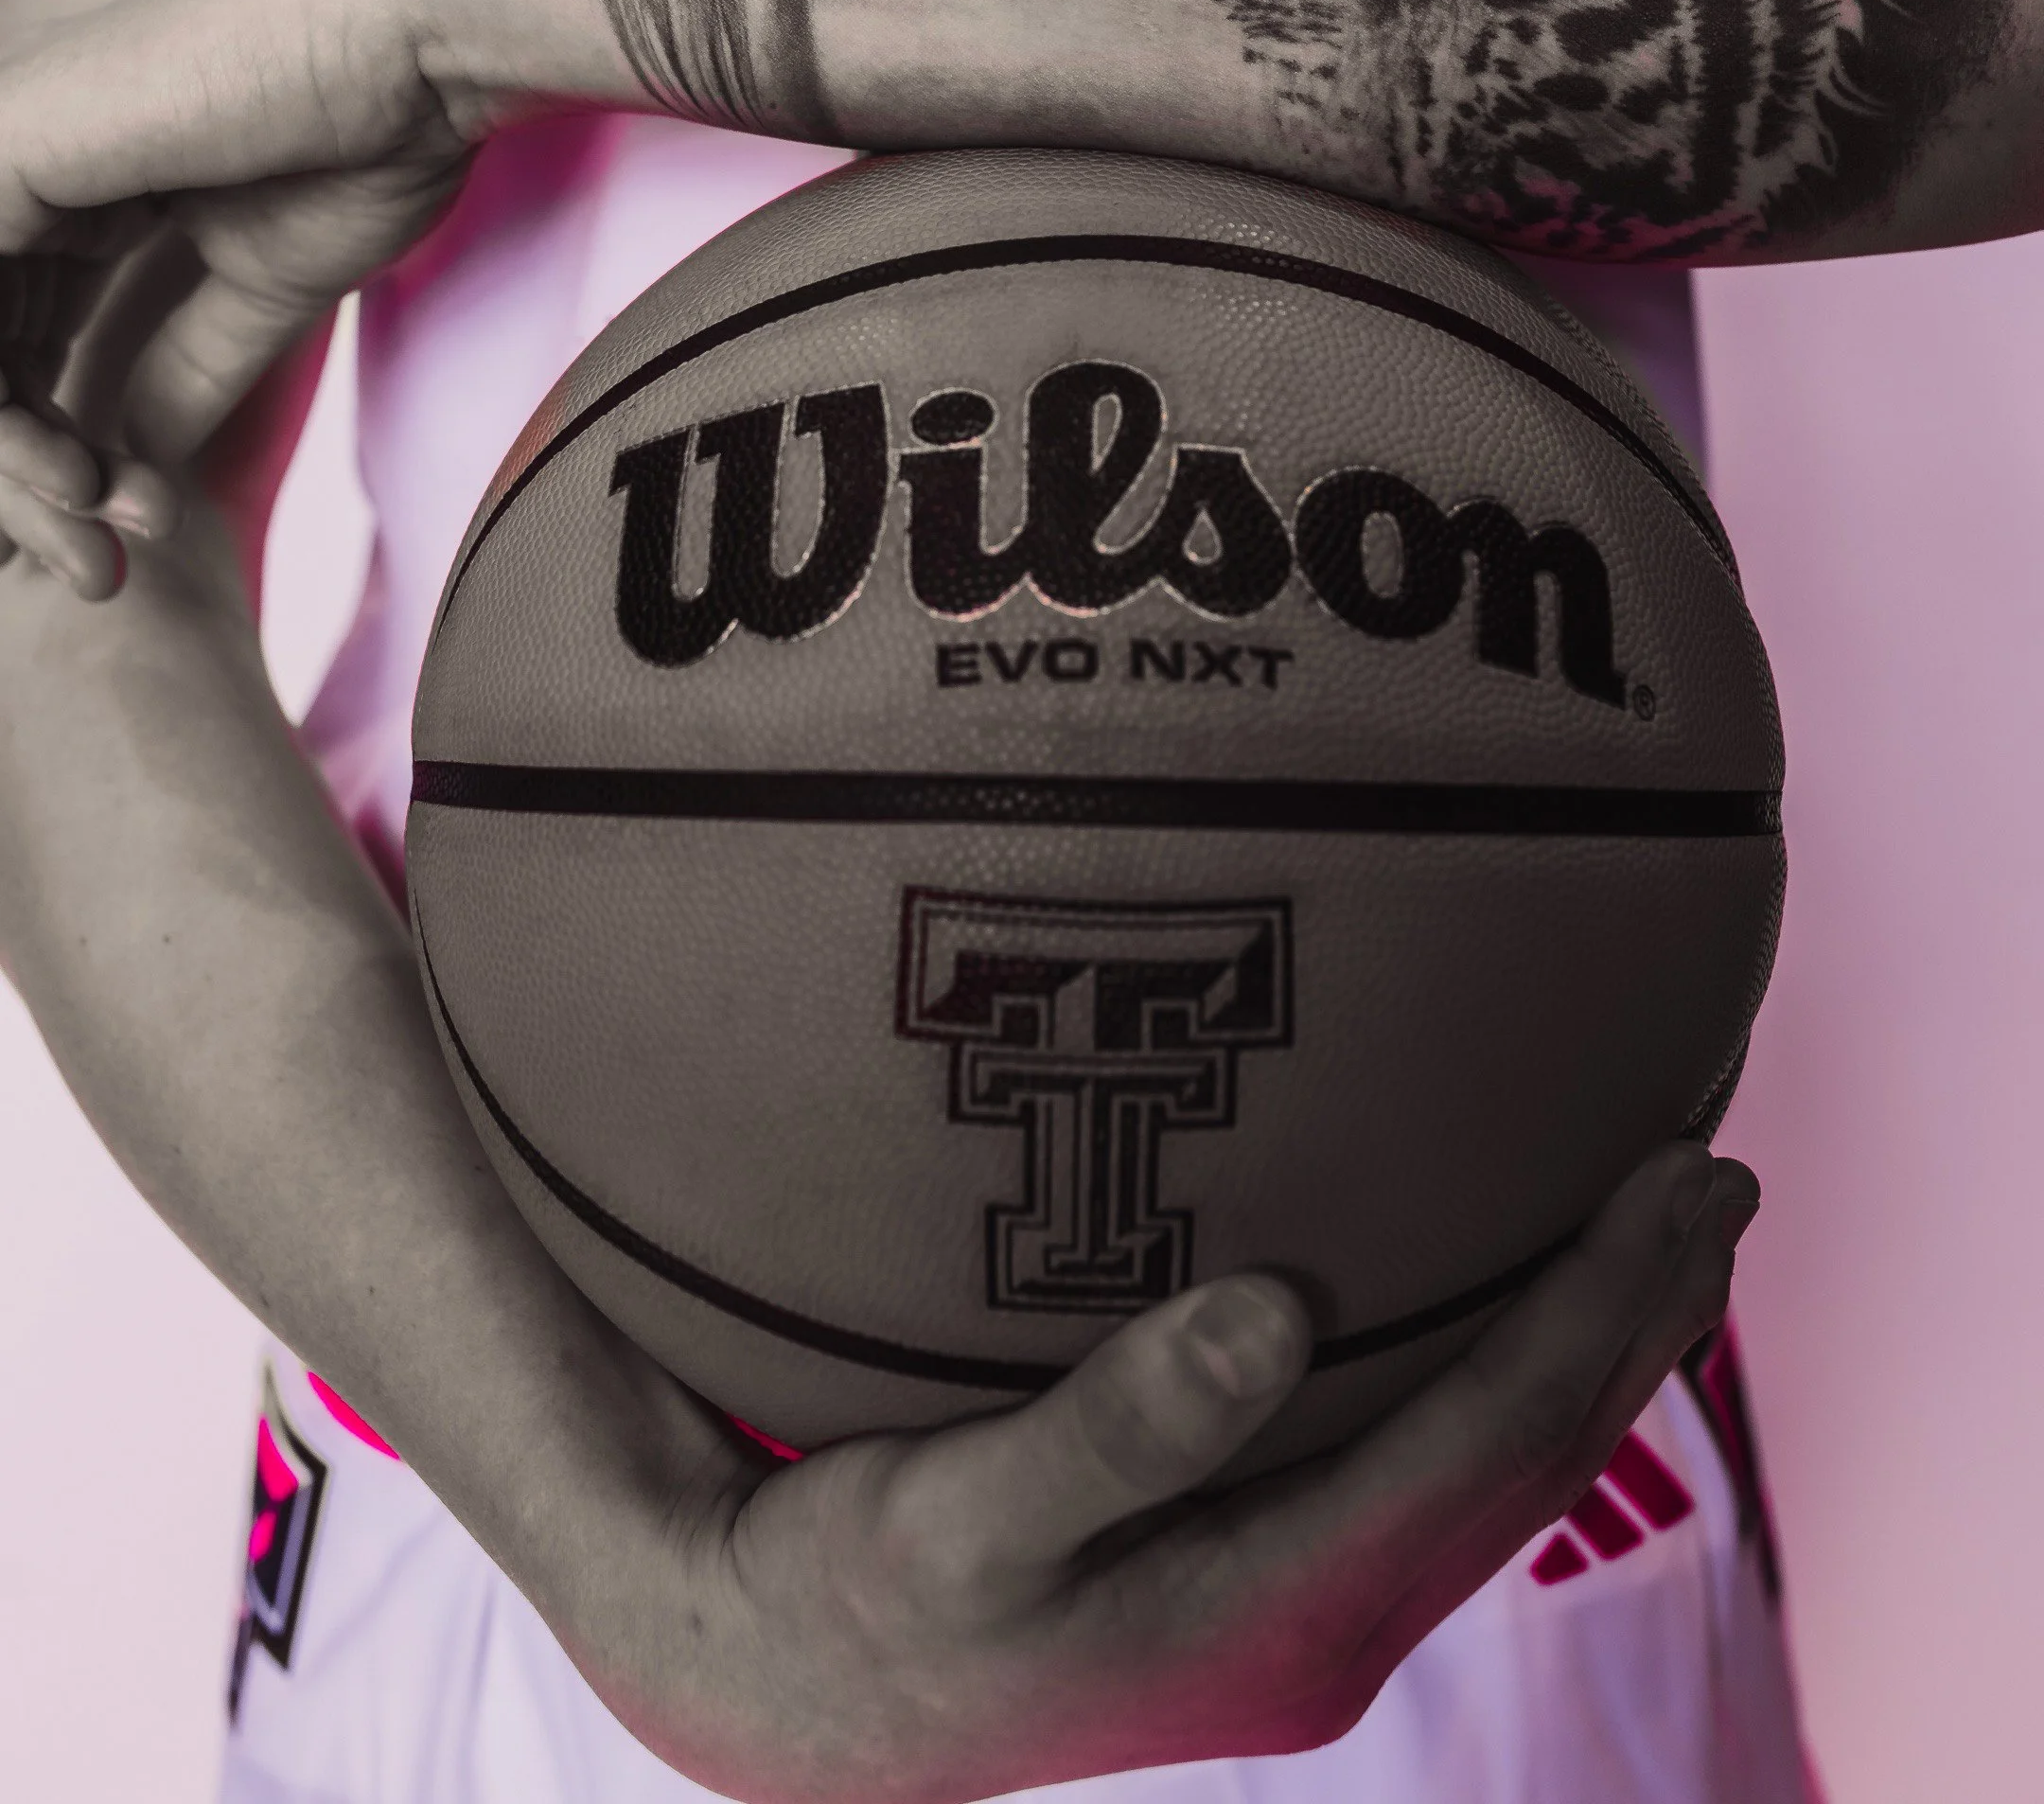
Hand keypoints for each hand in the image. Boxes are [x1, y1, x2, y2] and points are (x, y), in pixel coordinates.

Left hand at [0, 0, 630, 592]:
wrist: (420, 38)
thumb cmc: (373, 127)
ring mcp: (6, 150)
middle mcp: (23, 160)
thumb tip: (140, 470)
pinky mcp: (2, 150)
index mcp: (78, 175)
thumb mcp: (261, 282)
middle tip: (95, 571)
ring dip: (15, 469)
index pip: (18, 338)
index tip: (123, 535)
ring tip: (98, 525)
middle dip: (26, 484)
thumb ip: (186, 367)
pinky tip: (69, 472)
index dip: (49, 453)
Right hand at [551, 1145, 1754, 1802]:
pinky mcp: (1257, 1576)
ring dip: (1585, 1348)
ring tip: (1655, 1227)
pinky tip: (1498, 1299)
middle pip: (1527, 1460)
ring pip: (1492, 1469)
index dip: (1596, 1315)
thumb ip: (1116, 1431)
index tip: (1677, 1177)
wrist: (789, 1697)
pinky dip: (1496, 1372)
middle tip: (1714, 1166)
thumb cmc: (859, 1592)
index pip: (1492, 1447)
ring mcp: (1299, 1610)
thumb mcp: (957, 1521)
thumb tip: (1274, 1319)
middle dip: (1633, 1321)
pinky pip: (1428, 1464)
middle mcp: (1322, 1628)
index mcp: (1281, 1619)